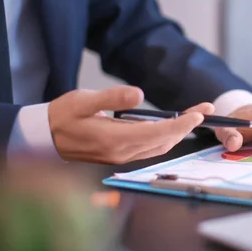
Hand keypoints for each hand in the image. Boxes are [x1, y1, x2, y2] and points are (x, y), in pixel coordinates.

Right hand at [48, 86, 213, 163]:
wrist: (45, 137)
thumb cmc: (63, 116)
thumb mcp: (83, 101)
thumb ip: (112, 98)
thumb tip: (138, 94)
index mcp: (116, 139)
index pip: (159, 133)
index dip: (182, 124)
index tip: (199, 114)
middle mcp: (124, 152)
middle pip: (166, 140)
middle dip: (188, 126)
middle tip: (206, 109)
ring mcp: (123, 156)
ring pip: (161, 146)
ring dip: (181, 132)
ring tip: (196, 115)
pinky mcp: (121, 155)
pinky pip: (152, 147)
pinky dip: (167, 136)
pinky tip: (174, 125)